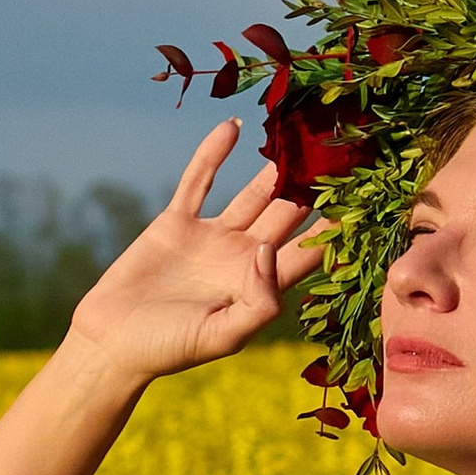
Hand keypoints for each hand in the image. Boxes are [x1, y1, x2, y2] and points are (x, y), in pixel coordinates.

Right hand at [63, 122, 327, 387]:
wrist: (112, 342)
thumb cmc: (169, 348)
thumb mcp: (223, 336)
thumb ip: (259, 301)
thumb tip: (272, 251)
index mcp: (263, 285)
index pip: (310, 251)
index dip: (336, 227)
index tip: (363, 197)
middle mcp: (244, 256)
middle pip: (288, 214)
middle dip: (313, 187)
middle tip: (340, 151)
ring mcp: (212, 237)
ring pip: (252, 193)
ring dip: (274, 166)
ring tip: (299, 134)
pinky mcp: (178, 222)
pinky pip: (199, 181)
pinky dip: (214, 153)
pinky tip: (234, 126)